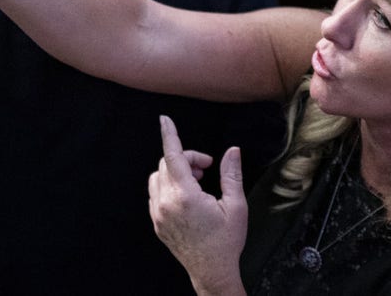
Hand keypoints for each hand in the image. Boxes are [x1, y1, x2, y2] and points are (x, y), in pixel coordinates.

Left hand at [149, 116, 248, 295]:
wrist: (211, 271)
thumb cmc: (225, 241)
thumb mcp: (236, 206)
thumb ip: (231, 175)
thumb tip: (232, 151)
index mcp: (185, 197)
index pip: (172, 156)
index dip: (169, 135)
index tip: (164, 119)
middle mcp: (166, 203)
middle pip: (167, 164)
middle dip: (186, 159)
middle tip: (206, 168)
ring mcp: (158, 214)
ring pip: (158, 177)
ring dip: (175, 172)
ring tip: (197, 182)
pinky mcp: (156, 222)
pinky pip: (155, 194)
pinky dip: (168, 186)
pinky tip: (187, 196)